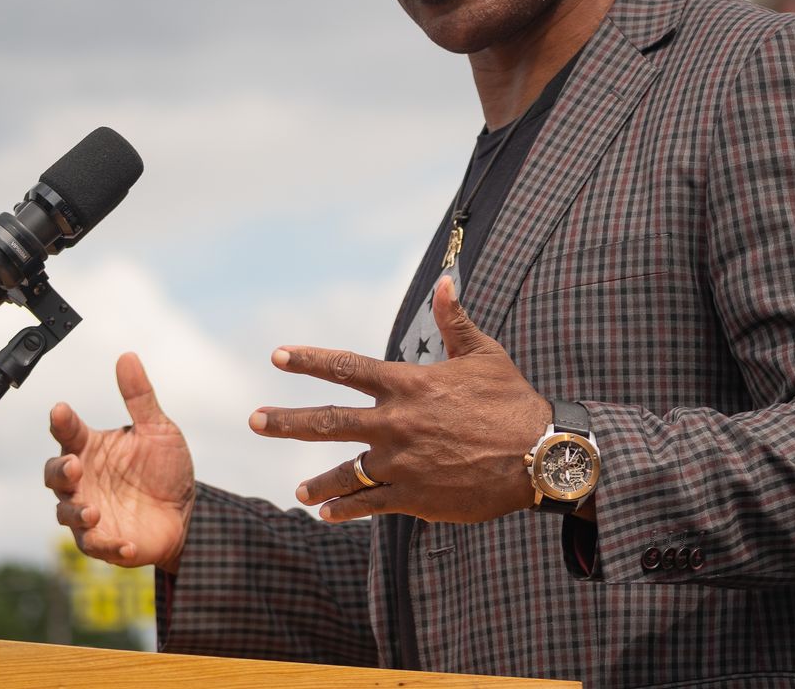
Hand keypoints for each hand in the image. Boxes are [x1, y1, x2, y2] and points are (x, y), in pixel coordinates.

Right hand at [44, 352, 195, 572]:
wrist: (187, 511)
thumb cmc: (165, 469)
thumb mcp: (158, 430)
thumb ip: (139, 397)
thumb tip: (127, 356)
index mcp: (91, 448)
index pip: (68, 431)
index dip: (62, 421)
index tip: (62, 410)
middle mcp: (83, 480)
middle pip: (54, 474)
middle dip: (59, 471)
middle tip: (74, 466)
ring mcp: (90, 511)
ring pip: (66, 513)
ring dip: (77, 513)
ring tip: (94, 511)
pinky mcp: (104, 541)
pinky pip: (96, 545)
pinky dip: (109, 545)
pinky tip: (126, 544)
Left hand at [251, 275, 551, 523]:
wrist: (540, 454)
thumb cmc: (513, 400)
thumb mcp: (483, 354)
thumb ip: (455, 321)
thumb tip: (445, 281)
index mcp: (408, 385)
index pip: (346, 368)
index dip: (309, 360)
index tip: (278, 356)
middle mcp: (396, 424)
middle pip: (327, 422)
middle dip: (286, 421)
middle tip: (254, 420)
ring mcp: (401, 464)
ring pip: (344, 472)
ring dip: (316, 482)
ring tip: (298, 490)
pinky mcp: (414, 497)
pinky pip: (368, 504)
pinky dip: (345, 509)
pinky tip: (327, 514)